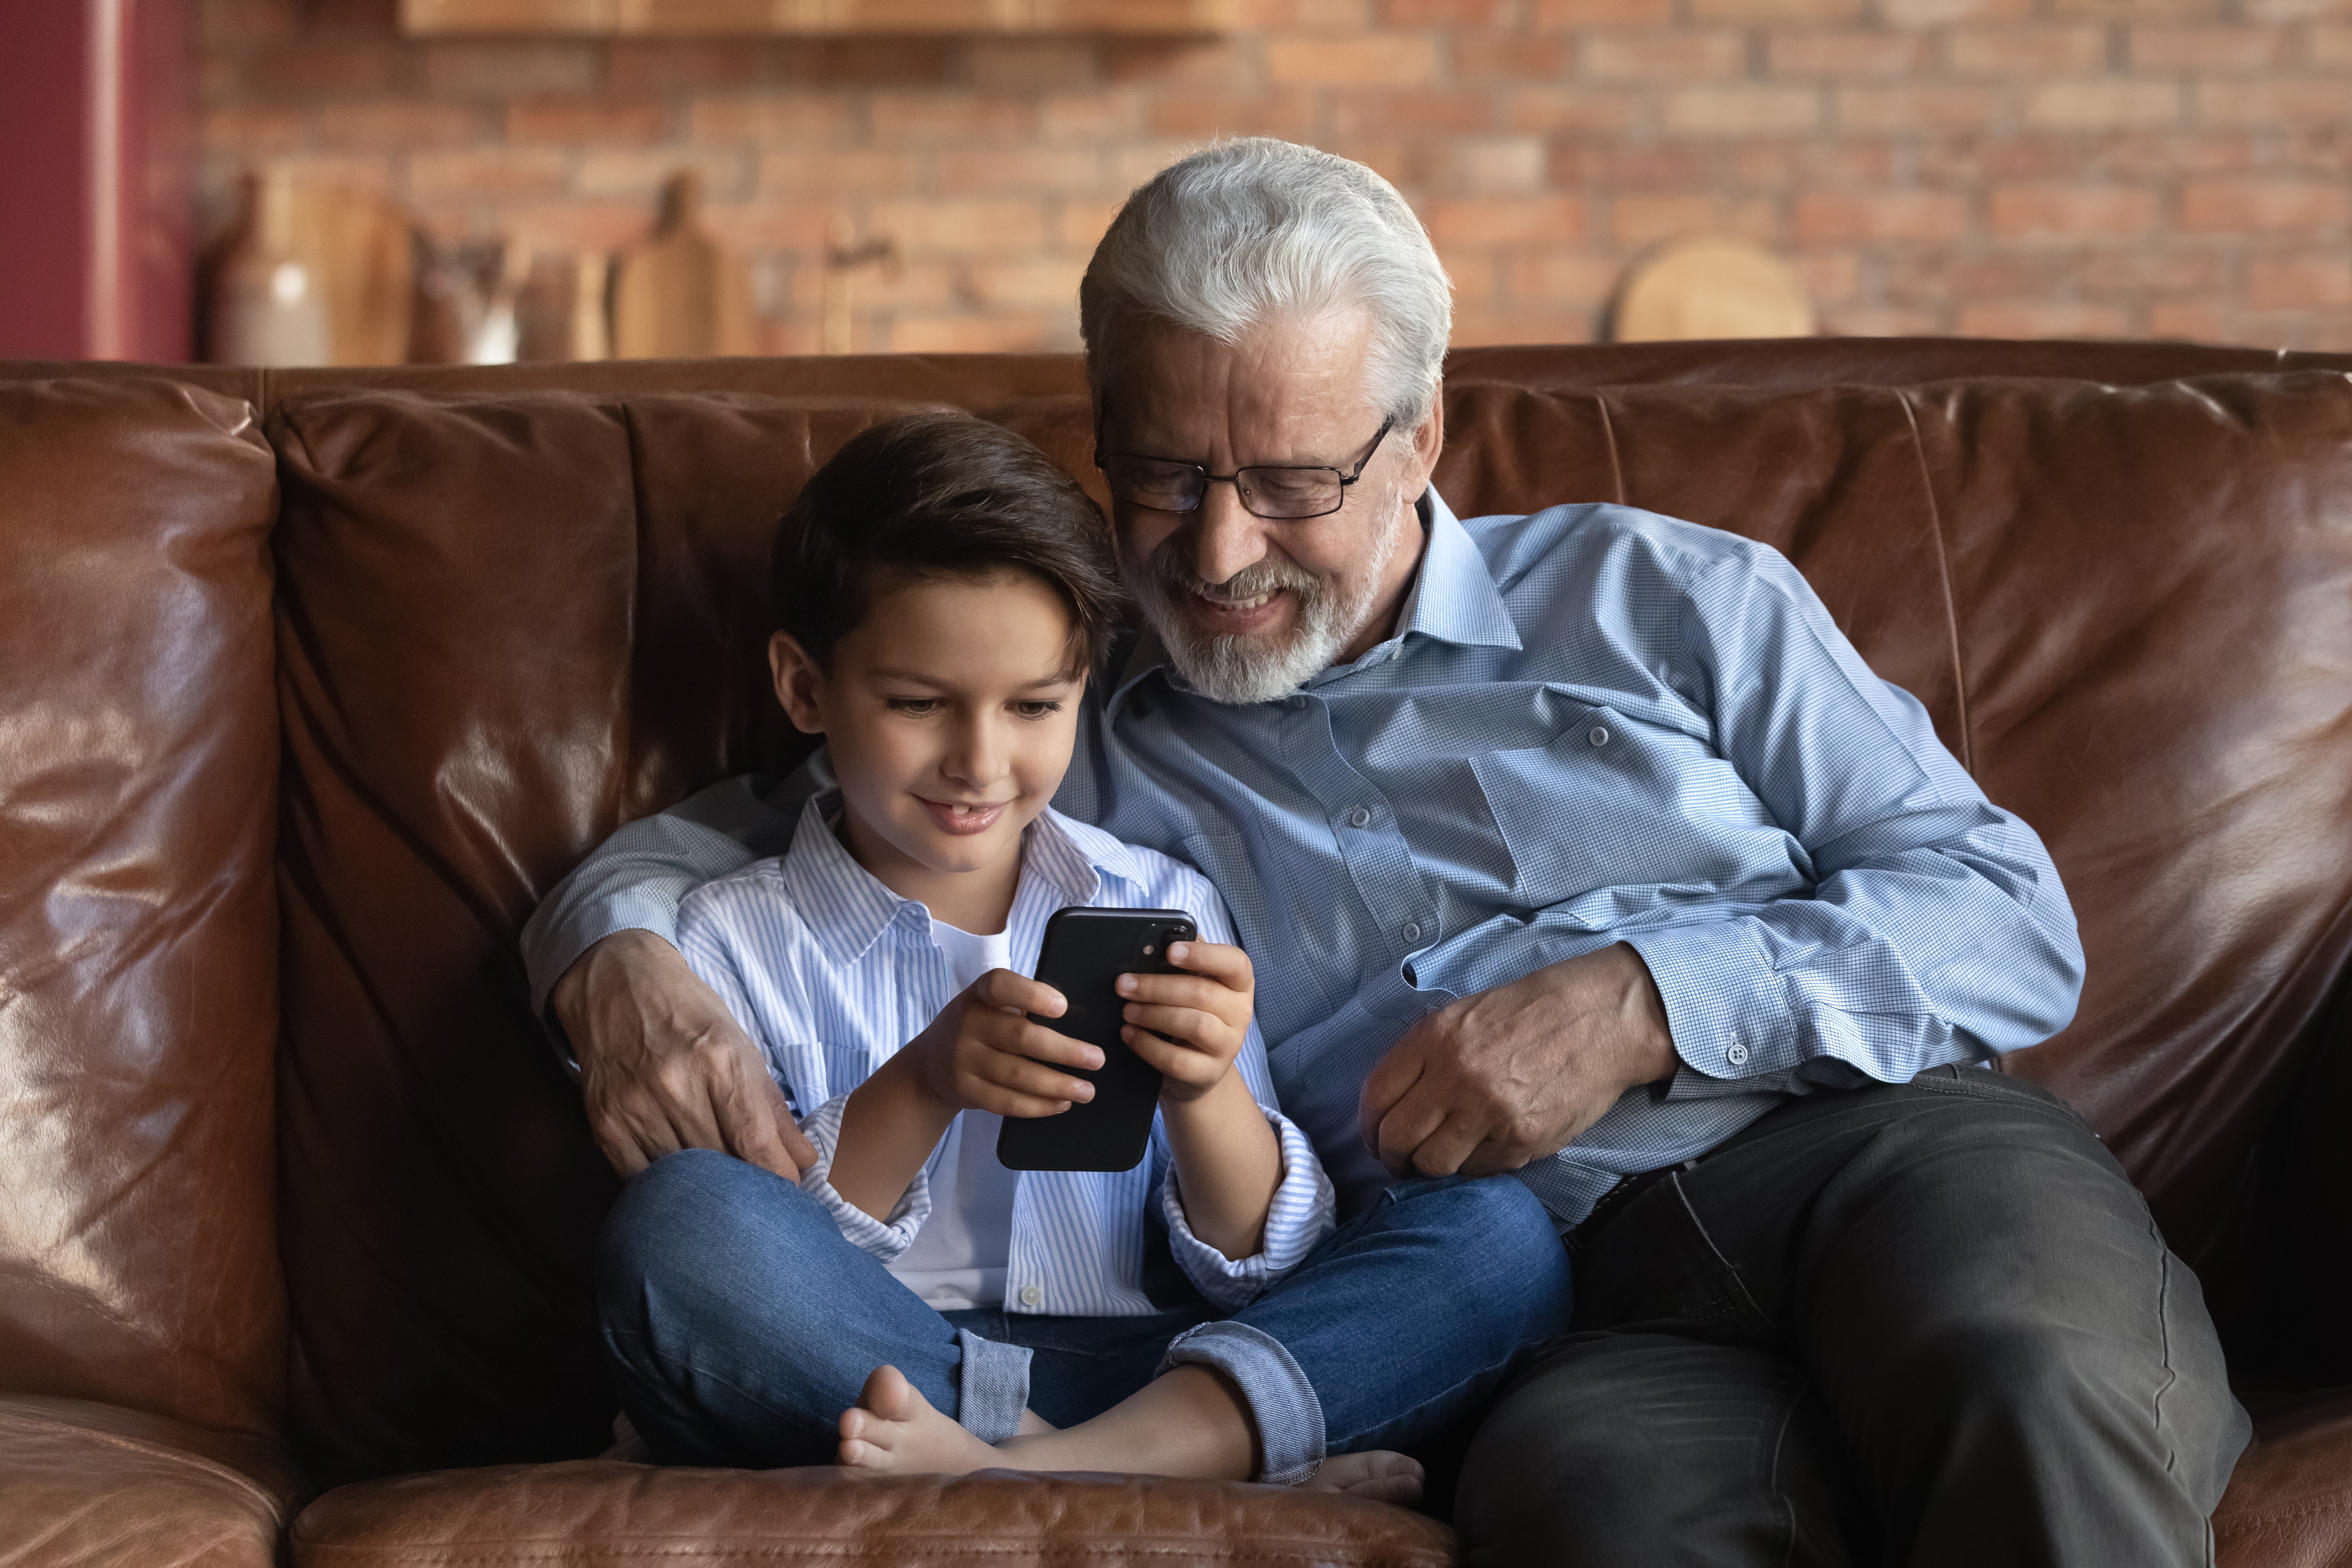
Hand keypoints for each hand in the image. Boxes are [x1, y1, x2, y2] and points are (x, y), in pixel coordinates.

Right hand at [551, 929, 816, 1181]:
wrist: (615, 984)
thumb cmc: (688, 1014)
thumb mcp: (740, 1046)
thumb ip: (773, 1109)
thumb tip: (802, 1161)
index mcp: (719, 1061)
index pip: (755, 1143)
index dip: (778, 1179)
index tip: (788, 1196)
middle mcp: (675, 1085)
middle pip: (721, 1165)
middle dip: (746, 1189)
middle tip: (761, 1201)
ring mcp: (635, 1106)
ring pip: (681, 1179)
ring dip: (706, 1192)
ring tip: (723, 1196)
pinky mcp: (605, 1124)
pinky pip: (641, 1178)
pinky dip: (665, 1188)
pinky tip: (680, 1183)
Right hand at [906, 969, 1104, 1118]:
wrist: (929, 1064)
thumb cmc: (978, 1026)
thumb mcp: (989, 1005)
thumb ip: (1023, 1006)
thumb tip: (1079, 1023)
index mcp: (979, 995)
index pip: (1001, 986)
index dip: (1032, 996)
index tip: (1063, 1007)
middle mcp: (968, 1024)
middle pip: (1020, 1037)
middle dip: (1064, 1051)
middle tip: (1097, 1059)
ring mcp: (964, 1060)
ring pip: (1017, 1075)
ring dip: (1058, 1085)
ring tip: (1087, 1090)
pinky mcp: (966, 1091)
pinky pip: (1006, 1102)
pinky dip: (1038, 1105)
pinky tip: (1062, 1103)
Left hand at [1115, 940, 1254, 1103]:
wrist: (1196, 1068)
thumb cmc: (1190, 1014)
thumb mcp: (1191, 987)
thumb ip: (1182, 964)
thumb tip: (1160, 942)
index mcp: (1239, 984)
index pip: (1235, 963)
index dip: (1204, 955)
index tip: (1171, 951)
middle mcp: (1241, 1013)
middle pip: (1202, 993)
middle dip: (1157, 987)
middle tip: (1123, 985)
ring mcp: (1228, 1046)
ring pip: (1195, 1025)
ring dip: (1153, 1014)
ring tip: (1127, 1010)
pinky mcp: (1209, 1073)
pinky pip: (1177, 1059)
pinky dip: (1147, 1045)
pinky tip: (1128, 1034)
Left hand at [1357, 943, 1677, 1178]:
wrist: (1600, 1017)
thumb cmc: (1530, 1013)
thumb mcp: (1463, 1015)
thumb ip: (1423, 1055)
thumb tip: (1390, 1103)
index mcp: (1434, 1039)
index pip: (1375, 1097)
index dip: (1368, 1126)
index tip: (1374, 1136)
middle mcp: (1456, 1076)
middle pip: (1396, 1138)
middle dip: (1391, 1156)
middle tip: (1399, 1159)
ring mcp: (1489, 1112)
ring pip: (1433, 1165)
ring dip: (1429, 1169)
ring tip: (1438, 1161)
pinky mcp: (1522, 1139)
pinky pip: (1478, 1171)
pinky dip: (1473, 1168)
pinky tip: (1480, 1152)